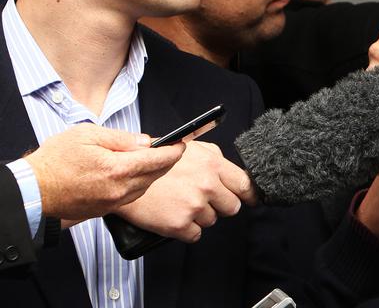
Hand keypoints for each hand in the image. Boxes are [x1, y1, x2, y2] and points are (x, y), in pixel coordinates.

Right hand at [23, 124, 184, 220]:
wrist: (34, 189)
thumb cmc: (56, 160)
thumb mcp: (88, 135)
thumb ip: (121, 138)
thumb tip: (146, 142)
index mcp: (117, 169)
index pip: (158, 160)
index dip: (174, 151)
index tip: (183, 143)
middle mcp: (119, 190)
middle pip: (156, 175)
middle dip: (168, 161)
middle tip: (174, 149)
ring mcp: (113, 202)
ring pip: (146, 186)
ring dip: (154, 173)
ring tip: (156, 159)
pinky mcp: (106, 210)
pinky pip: (132, 196)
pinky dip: (139, 184)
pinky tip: (136, 174)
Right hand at [113, 140, 254, 241]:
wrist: (124, 177)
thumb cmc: (157, 161)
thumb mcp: (191, 148)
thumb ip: (215, 159)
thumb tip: (234, 174)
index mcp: (213, 165)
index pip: (245, 186)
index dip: (248, 195)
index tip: (249, 200)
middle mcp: (207, 186)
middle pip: (232, 207)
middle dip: (221, 205)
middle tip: (206, 201)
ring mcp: (194, 206)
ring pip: (212, 220)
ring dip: (201, 216)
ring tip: (182, 203)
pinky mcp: (179, 225)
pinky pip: (196, 235)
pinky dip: (187, 230)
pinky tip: (176, 216)